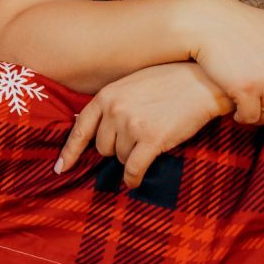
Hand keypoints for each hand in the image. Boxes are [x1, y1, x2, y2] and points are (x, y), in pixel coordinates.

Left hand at [54, 63, 230, 189]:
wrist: (202, 81)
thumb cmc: (169, 81)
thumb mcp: (133, 84)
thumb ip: (114, 104)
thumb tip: (101, 133)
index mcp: (107, 95)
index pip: (81, 128)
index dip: (70, 151)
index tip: (61, 169)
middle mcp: (115, 110)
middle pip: (103, 148)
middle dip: (117, 148)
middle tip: (138, 136)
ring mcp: (132, 125)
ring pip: (122, 158)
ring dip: (133, 157)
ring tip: (152, 139)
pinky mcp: (151, 139)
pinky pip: (134, 169)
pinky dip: (134, 179)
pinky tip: (136, 181)